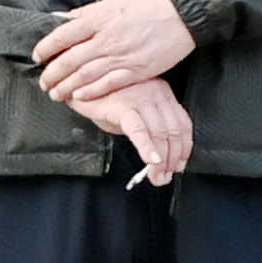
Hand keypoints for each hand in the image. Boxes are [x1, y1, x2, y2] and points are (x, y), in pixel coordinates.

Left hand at [32, 0, 198, 103]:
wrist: (181, 13)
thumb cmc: (149, 4)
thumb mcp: (115, 1)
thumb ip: (89, 12)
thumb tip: (66, 19)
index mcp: (100, 19)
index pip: (64, 35)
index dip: (47, 47)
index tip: (38, 56)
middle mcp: (107, 39)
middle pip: (71, 60)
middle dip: (53, 73)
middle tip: (43, 82)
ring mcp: (121, 56)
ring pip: (86, 75)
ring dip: (67, 86)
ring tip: (56, 94)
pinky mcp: (136, 70)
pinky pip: (108, 84)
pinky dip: (92, 91)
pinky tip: (79, 97)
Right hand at [76, 76, 194, 183]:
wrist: (76, 85)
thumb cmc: (104, 99)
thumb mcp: (133, 110)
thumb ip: (149, 127)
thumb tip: (162, 158)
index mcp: (162, 93)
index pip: (183, 124)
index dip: (184, 149)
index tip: (179, 165)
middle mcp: (156, 93)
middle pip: (174, 131)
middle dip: (173, 160)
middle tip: (165, 177)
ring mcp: (139, 98)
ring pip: (160, 133)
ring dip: (161, 161)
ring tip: (156, 177)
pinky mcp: (122, 105)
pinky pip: (139, 129)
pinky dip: (147, 147)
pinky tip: (151, 161)